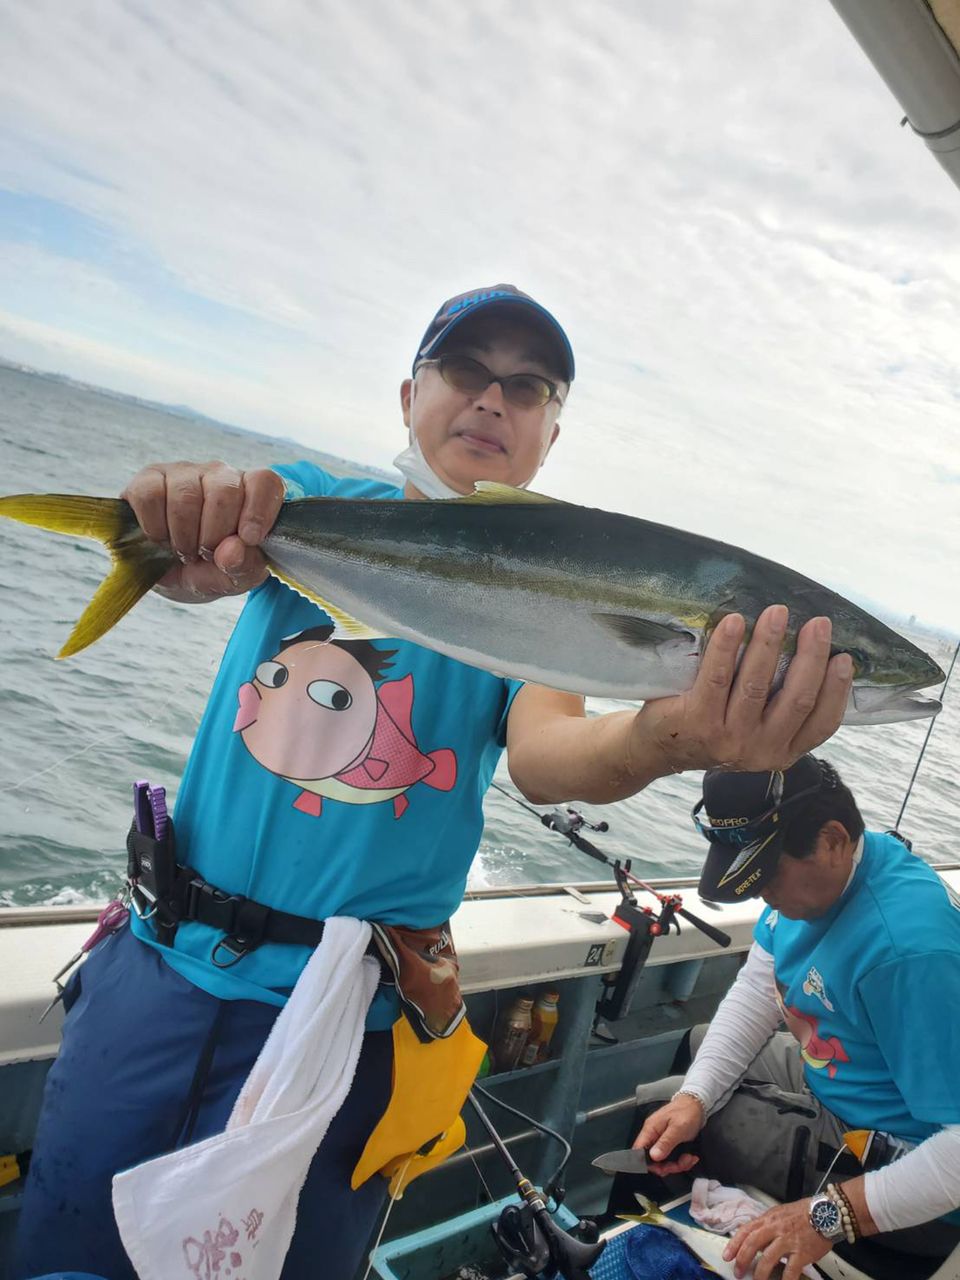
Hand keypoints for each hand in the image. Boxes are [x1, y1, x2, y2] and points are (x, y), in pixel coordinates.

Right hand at [121, 462, 284, 601]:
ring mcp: (183, 473)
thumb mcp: (232, 580)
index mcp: (251, 494)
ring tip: (184, 550)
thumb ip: (242, 568)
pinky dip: (154, 526)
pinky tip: (159, 537)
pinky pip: (150, 495)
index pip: (264, 482)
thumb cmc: (208, 570)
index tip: (249, 539)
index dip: (258, 510)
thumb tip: (232, 551)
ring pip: (186, 495)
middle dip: (213, 536)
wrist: (164, 574)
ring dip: (183, 536)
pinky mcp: (148, 478)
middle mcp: (219, 476)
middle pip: (224, 492)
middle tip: (206, 554)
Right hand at [632, 1095, 702, 1175]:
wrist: (697, 1105)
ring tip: (690, 1158)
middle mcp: (654, 1136)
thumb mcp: (677, 1128)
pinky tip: (691, 1156)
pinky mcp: (671, 1143)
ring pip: (664, 1161)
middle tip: (681, 1165)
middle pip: (653, 1159)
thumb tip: (653, 1157)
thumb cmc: (686, 1113)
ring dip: (678, 1164)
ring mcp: (662, 1140)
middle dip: (668, 1166)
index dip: (647, 1163)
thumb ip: (665, 1143)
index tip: (661, 1169)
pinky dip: (683, 1160)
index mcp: (650, 1130)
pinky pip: (673, 1158)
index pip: (638, 1150)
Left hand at [633, 605, 853, 774]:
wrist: (660, 747)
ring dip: (769, 644)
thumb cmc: (716, 725)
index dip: (837, 691)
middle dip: (811, 657)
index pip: (822, 724)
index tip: (845, 658)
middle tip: (818, 623)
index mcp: (782, 752)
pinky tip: (734, 622)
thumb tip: (815, 653)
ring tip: (777, 613)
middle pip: (796, 700)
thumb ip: (782, 705)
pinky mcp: (698, 723)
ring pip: (757, 686)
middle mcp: (760, 750)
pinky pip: (717, 678)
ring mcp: (728, 739)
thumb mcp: (757, 728)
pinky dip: (727, 647)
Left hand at [723, 1199, 832, 1279]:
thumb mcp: (780, 1213)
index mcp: (768, 1219)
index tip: (727, 1256)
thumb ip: (766, 1225)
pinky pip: (791, 1270)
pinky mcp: (802, 1252)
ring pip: (768, 1258)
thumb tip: (753, 1237)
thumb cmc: (803, 1213)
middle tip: (738, 1272)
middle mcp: (776, 1228)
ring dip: (760, 1272)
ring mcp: (789, 1240)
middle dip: (742, 1259)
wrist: (826, 1212)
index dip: (734, 1244)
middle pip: (752, 1243)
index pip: (746, 1230)